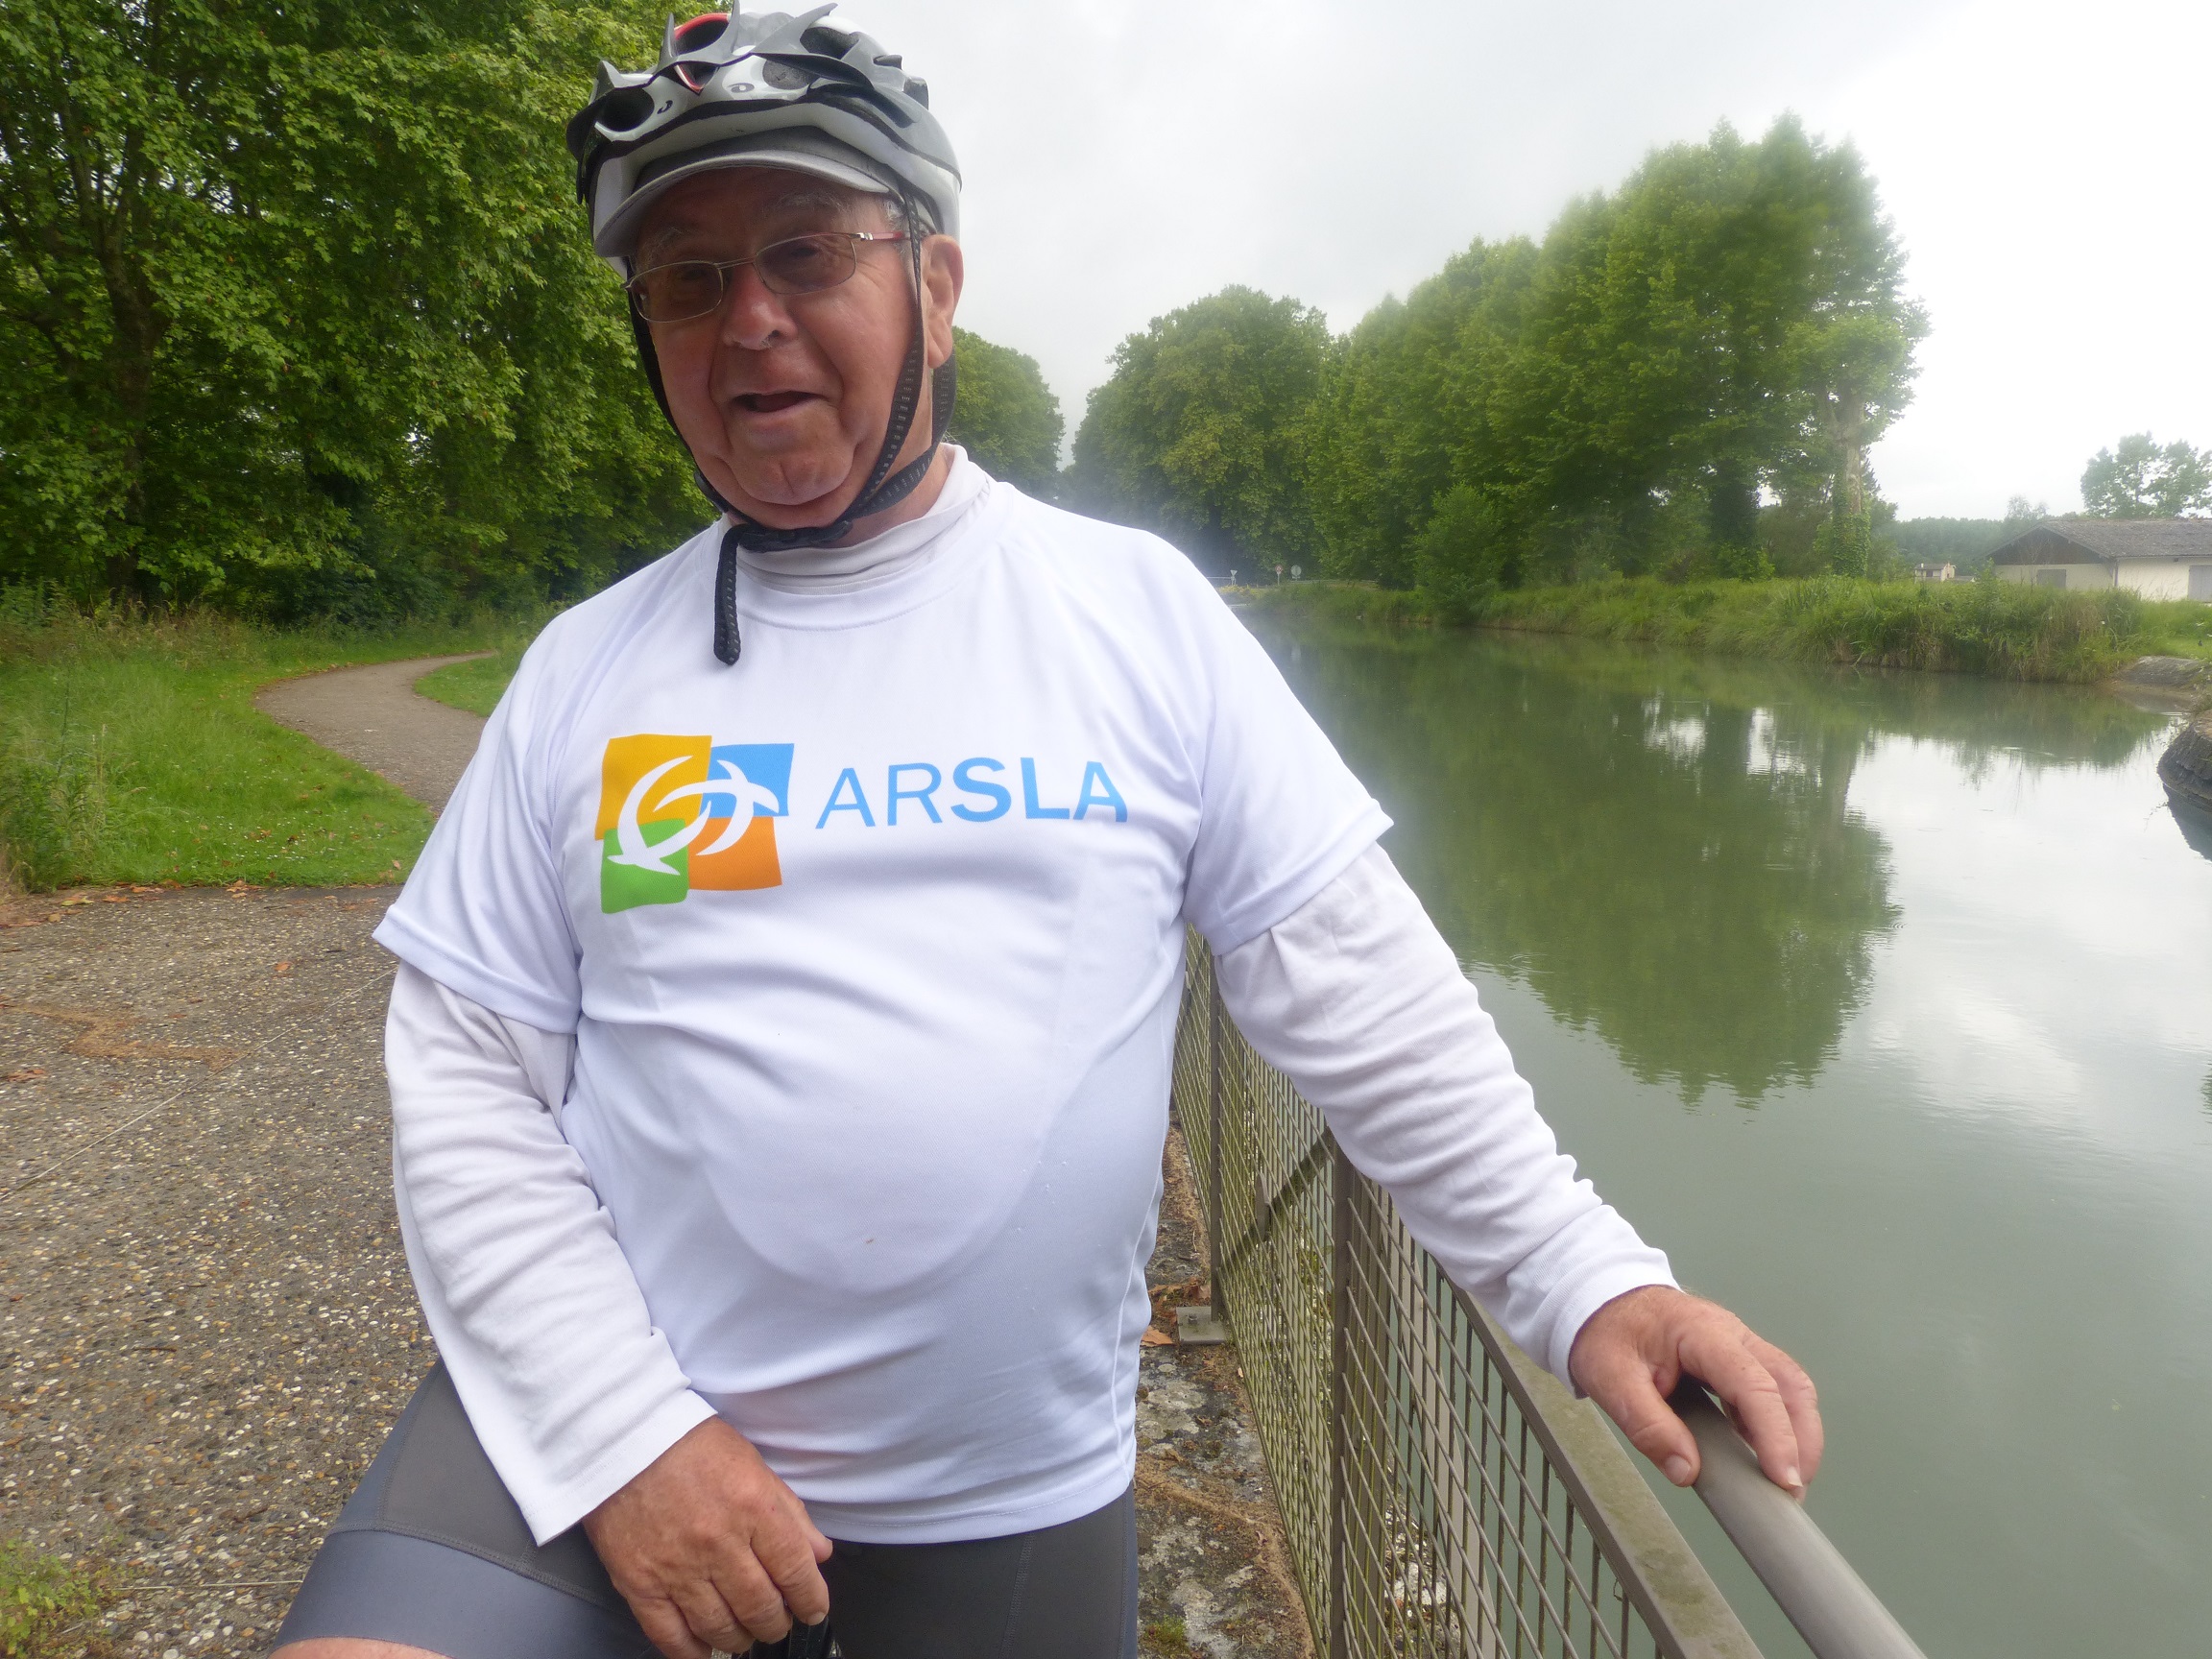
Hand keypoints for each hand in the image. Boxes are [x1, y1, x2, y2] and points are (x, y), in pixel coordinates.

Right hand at [583, 1417, 832, 1658]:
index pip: (794, 1569)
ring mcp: (677, 1567)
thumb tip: (818, 1553)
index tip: (814, 1609)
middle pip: (760, 1605)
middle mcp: (718, 1542)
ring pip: (720, 1627)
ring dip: (741, 1639)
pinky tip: (705, 1649)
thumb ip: (789, 1511)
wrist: (622, 1438)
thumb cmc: (689, 1444)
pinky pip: (670, 1634)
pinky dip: (692, 1652)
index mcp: (752, 1506)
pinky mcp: (639, 1583)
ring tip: (746, 1634)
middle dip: (777, 1623)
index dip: (811, 1598)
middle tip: (779, 1622)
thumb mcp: (752, 1464)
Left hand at [1567, 1285, 1820, 1496]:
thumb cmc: (1607, 1334)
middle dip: (1801, 1440)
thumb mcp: (1611, 1380)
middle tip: (1791, 1492)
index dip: (1775, 1435)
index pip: (1755, 1385)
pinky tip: (1765, 1459)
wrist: (1603, 1302)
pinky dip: (1778, 1428)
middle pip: (1790, 1385)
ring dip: (1798, 1436)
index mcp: (1703, 1333)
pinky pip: (1773, 1394)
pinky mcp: (1739, 1363)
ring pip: (1791, 1389)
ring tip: (1784, 1484)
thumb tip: (1686, 1471)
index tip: (1783, 1480)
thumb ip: (1647, 1425)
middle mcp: (1734, 1336)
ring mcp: (1742, 1347)